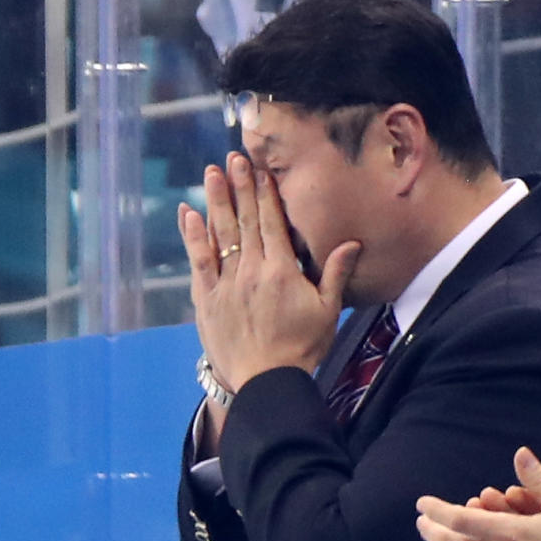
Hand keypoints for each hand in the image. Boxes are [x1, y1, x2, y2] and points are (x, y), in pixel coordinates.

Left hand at [177, 153, 360, 391]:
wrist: (267, 382)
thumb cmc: (301, 348)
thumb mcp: (326, 311)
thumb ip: (335, 274)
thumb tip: (351, 243)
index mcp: (281, 271)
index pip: (272, 222)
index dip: (265, 193)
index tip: (261, 169)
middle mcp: (251, 270)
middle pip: (244, 220)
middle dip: (239, 186)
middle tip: (234, 158)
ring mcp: (226, 284)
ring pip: (219, 234)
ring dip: (215, 201)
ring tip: (211, 173)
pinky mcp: (207, 299)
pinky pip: (198, 262)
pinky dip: (193, 237)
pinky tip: (189, 214)